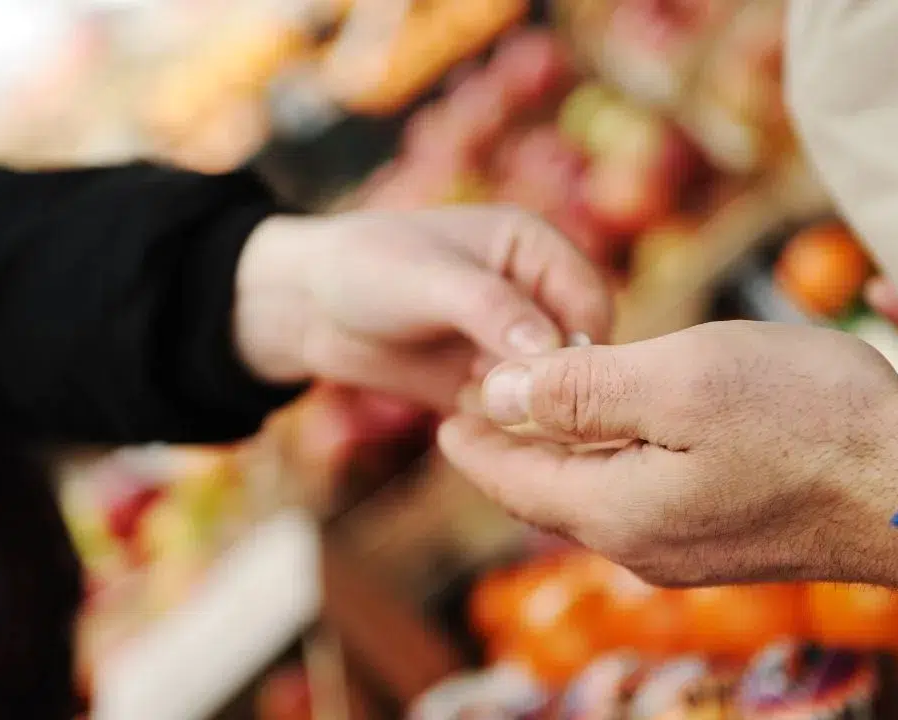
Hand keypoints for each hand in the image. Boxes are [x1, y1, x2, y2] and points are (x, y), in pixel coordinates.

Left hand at [233, 206, 612, 408]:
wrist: (308, 308)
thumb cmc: (366, 268)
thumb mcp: (430, 280)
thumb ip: (490, 307)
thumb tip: (547, 346)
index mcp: (536, 250)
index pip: (589, 301)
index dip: (582, 343)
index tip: (556, 382)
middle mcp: (536, 298)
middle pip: (581, 355)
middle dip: (561, 388)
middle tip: (526, 416)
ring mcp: (516, 347)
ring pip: (555, 394)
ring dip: (537, 419)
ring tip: (495, 426)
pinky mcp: (491, 388)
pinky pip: (521, 421)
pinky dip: (509, 435)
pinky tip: (480, 438)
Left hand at [439, 321, 897, 602]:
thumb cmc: (809, 422)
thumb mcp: (681, 382)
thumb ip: (581, 391)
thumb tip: (501, 393)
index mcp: (619, 510)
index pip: (516, 482)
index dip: (476, 443)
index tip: (444, 412)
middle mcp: (646, 546)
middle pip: (554, 496)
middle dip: (515, 449)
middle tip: (484, 405)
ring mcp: (693, 550)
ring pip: (602, 498)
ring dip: (568, 455)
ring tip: (547, 411)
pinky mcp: (734, 540)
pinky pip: (648, 501)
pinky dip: (619, 463)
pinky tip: (631, 433)